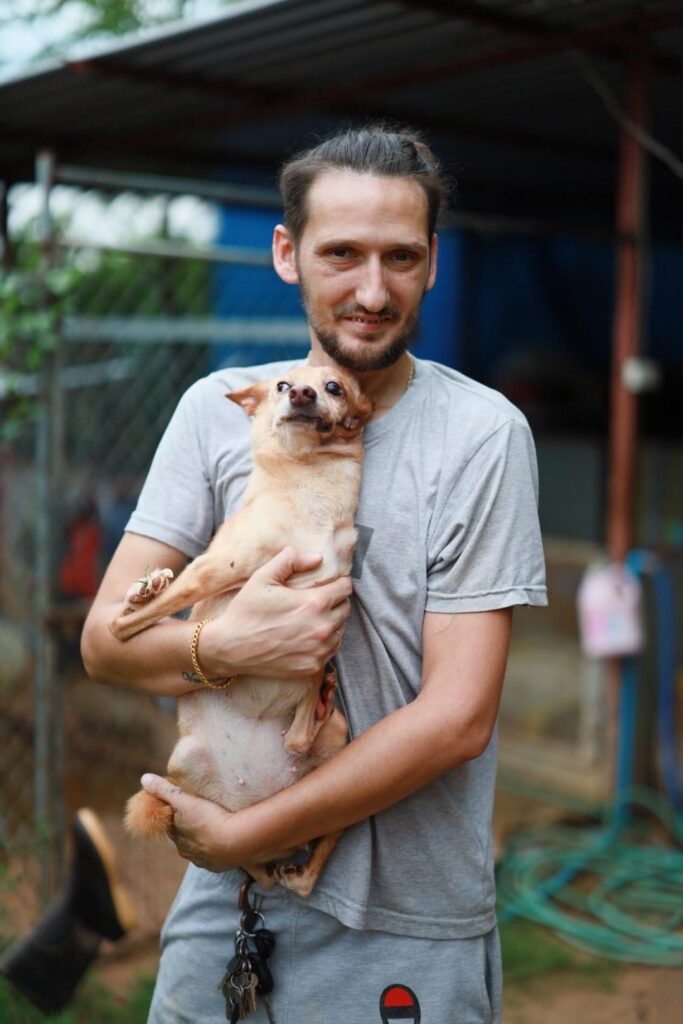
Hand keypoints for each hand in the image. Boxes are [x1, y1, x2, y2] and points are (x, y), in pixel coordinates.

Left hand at [140, 773, 238, 871]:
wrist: (237, 842)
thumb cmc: (208, 819)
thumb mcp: (184, 800)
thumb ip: (164, 790)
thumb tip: (144, 779)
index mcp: (177, 839)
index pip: (170, 826)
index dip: (174, 815)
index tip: (182, 804)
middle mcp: (188, 852)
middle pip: (184, 838)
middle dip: (189, 827)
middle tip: (200, 811)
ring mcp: (205, 860)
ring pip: (200, 847)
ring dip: (205, 838)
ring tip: (216, 823)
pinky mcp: (220, 865)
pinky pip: (216, 855)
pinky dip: (218, 847)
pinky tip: (226, 837)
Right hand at [201, 547, 350, 682]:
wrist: (231, 648)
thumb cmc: (246, 611)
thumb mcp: (263, 577)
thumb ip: (291, 561)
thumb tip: (317, 558)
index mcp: (314, 603)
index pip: (345, 589)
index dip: (338, 583)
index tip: (328, 584)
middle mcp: (322, 627)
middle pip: (346, 609)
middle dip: (336, 602)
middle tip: (319, 600)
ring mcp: (319, 650)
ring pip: (340, 631)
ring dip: (332, 623)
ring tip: (313, 618)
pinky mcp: (313, 666)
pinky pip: (331, 650)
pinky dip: (325, 642)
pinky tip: (309, 636)